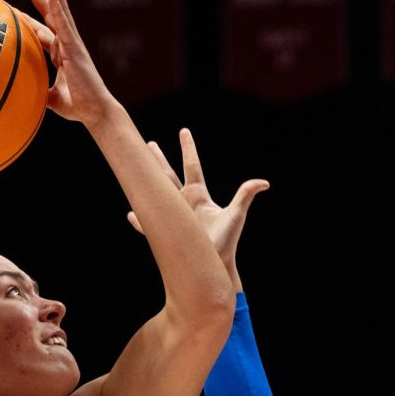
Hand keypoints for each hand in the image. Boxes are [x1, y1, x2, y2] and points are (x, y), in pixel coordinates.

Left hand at [19, 0, 115, 125]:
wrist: (95, 111)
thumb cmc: (78, 106)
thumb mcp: (52, 98)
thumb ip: (40, 92)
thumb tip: (24, 96)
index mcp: (61, 53)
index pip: (41, 31)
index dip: (28, 19)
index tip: (13, 9)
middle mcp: (66, 44)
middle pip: (51, 13)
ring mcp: (72, 44)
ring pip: (60, 11)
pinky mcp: (75, 49)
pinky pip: (64, 25)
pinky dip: (57, 9)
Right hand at [127, 129, 268, 283]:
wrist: (215, 264)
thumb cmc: (227, 241)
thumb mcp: (236, 215)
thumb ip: (246, 195)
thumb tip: (264, 183)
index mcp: (199, 195)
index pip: (191, 166)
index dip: (188, 148)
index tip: (183, 131)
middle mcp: (184, 202)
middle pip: (168, 175)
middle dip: (158, 159)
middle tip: (148, 144)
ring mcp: (174, 216)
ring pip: (155, 194)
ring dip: (145, 182)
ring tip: (134, 170)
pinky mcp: (168, 232)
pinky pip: (149, 224)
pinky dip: (140, 220)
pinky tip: (131, 213)